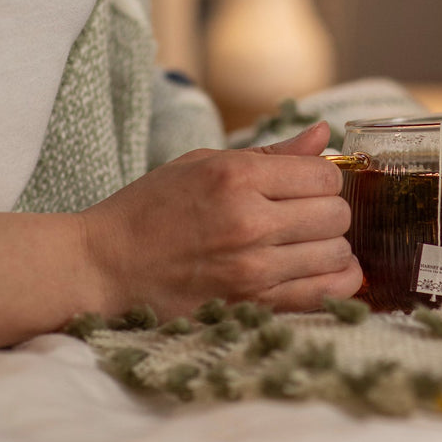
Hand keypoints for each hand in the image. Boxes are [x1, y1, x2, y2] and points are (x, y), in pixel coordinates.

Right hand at [82, 121, 359, 318]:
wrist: (104, 267)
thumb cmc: (151, 208)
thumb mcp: (204, 162)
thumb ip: (271, 152)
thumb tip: (324, 135)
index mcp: (236, 178)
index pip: (324, 175)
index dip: (322, 177)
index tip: (305, 183)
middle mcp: (250, 222)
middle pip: (337, 214)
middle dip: (329, 209)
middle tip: (305, 213)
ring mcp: (253, 269)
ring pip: (337, 252)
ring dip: (329, 245)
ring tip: (304, 243)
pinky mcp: (253, 306)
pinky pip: (325, 293)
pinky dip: (336, 280)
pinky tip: (320, 270)